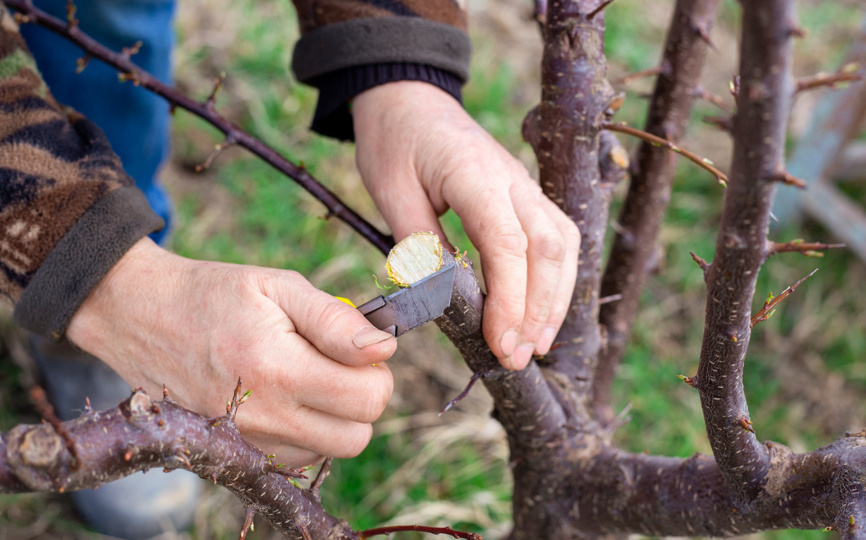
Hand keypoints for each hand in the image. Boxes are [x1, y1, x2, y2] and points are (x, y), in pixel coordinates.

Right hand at [67, 238, 395, 466]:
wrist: (141, 318)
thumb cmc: (214, 295)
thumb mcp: (278, 286)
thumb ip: (335, 319)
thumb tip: (384, 348)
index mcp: (277, 369)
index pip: (368, 398)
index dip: (378, 370)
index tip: (361, 347)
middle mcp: (263, 418)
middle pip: (357, 436)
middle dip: (363, 397)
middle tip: (339, 362)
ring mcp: (247, 443)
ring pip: (331, 450)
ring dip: (336, 416)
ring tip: (306, 373)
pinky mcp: (237, 454)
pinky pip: (300, 456)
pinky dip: (308, 430)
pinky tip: (285, 393)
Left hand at [352, 81, 579, 370]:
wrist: (409, 99)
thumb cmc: (394, 141)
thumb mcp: (389, 188)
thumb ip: (416, 241)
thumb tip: (437, 298)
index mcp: (476, 174)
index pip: (508, 244)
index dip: (509, 300)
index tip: (499, 343)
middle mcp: (513, 179)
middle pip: (550, 248)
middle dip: (539, 309)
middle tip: (518, 357)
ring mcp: (525, 185)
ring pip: (563, 244)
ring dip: (555, 298)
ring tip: (534, 344)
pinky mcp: (525, 196)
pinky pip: (557, 236)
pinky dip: (556, 278)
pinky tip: (540, 310)